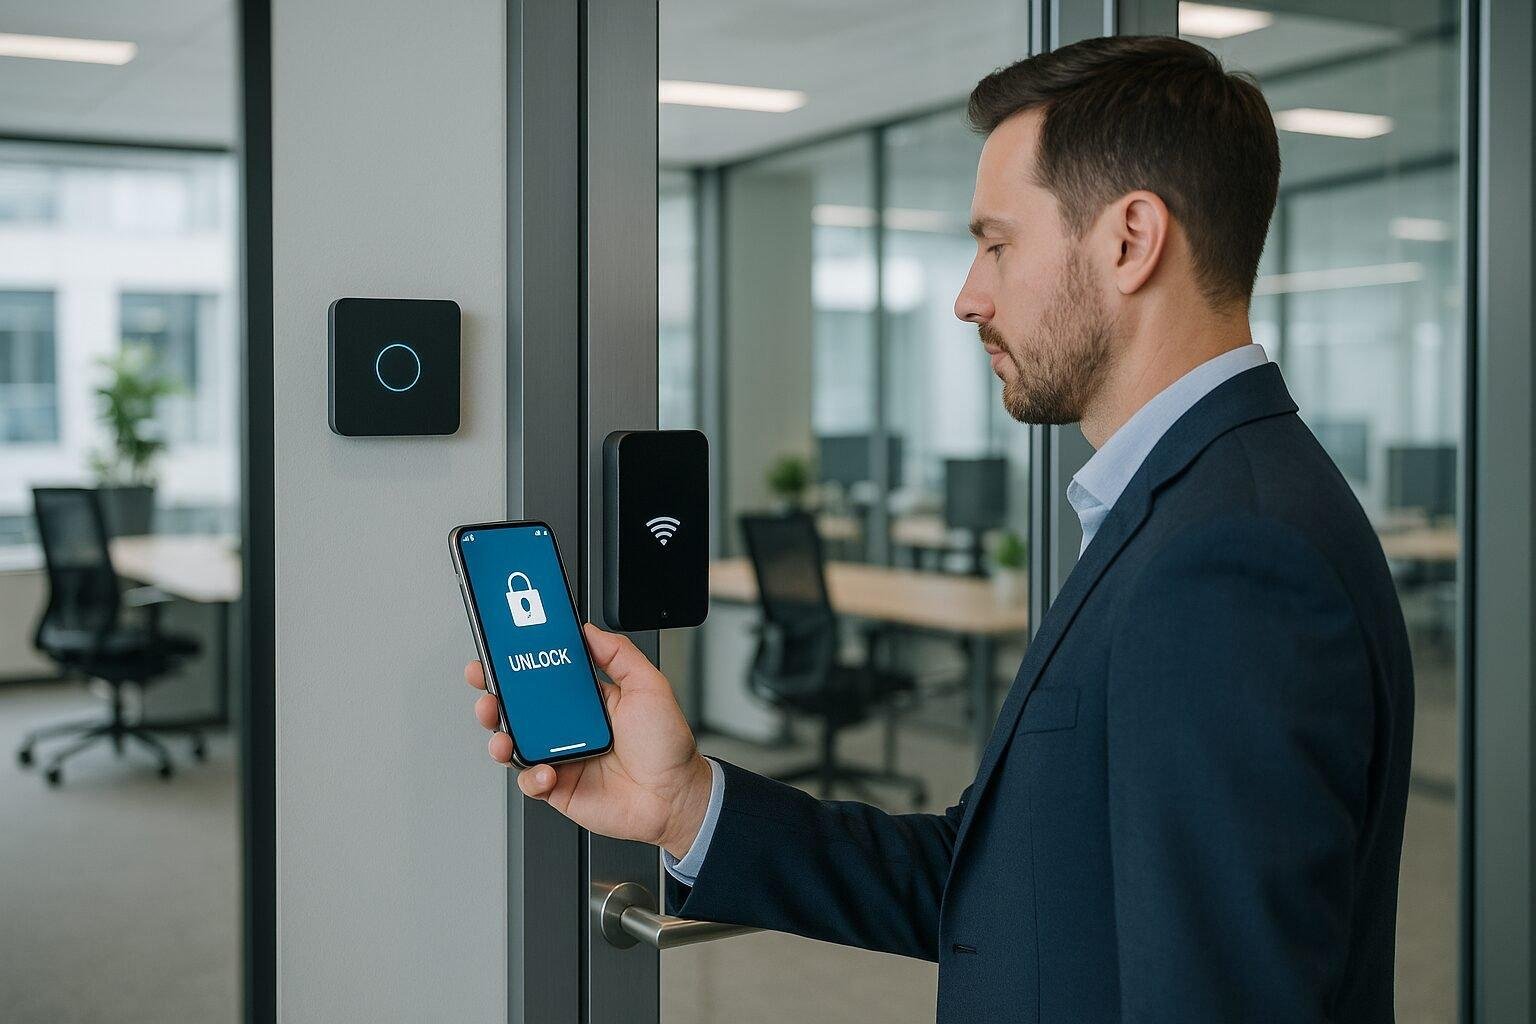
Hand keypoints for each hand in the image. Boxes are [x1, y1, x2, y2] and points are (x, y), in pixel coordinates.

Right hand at [464, 622, 713, 858]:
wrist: (676, 797)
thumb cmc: (667, 746)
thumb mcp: (650, 687)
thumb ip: (619, 655)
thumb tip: (589, 630)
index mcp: (587, 700)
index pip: (543, 676)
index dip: (518, 663)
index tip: (498, 649)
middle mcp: (569, 728)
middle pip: (518, 708)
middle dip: (493, 696)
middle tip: (486, 689)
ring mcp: (561, 758)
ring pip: (515, 743)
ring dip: (499, 735)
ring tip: (503, 734)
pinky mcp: (558, 788)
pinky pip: (530, 780)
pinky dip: (531, 775)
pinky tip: (546, 770)